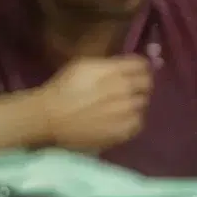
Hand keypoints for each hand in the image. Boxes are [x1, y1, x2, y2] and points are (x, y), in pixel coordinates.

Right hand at [29, 53, 155, 152]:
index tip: (138, 72)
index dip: (142, 68)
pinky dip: (132, 120)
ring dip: (135, 103)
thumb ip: (108, 65)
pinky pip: (138, 123)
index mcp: (113, 70)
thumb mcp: (83, 65)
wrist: (49, 117)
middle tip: (131, 89)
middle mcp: (123, 89)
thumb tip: (125, 67)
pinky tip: (120, 120)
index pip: (142, 65)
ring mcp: (125, 112)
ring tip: (122, 106)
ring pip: (143, 104)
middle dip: (141, 85)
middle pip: (147, 84)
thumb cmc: (63, 88)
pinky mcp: (122, 131)